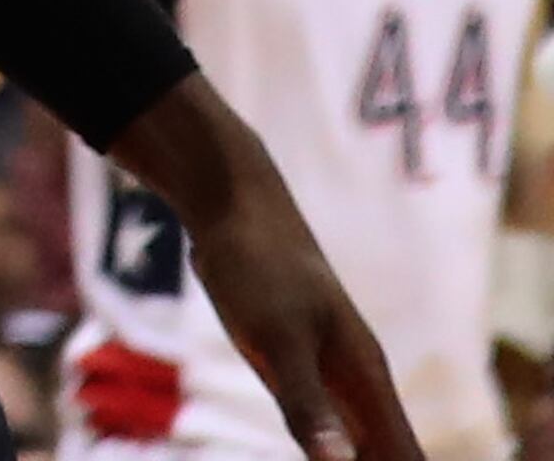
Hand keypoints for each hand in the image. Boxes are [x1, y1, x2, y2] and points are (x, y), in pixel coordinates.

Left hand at [130, 84, 425, 460]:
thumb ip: (307, 403)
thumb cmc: (257, 263)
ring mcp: (326, 372)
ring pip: (358, 443)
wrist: (229, 200)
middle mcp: (355, 381)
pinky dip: (328, 452)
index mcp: (365, 378)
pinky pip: (325, 425)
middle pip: (388, 454)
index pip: (405, 456)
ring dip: (354, 460)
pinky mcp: (296, 364)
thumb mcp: (277, 338)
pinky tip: (318, 455)